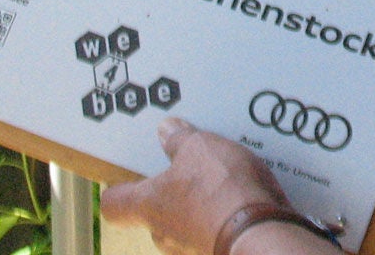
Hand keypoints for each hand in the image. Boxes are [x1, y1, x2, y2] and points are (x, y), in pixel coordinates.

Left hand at [97, 117, 288, 253]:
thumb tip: (169, 131)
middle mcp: (164, 231)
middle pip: (155, 209)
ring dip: (203, 199)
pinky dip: (227, 211)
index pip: (114, 204)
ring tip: (225, 172)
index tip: (126, 173)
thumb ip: (179, 139)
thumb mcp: (198, 147)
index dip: (118, 187)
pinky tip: (245, 191)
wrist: (260, 231)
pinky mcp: (218, 249)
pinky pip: (217, 226)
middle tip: (188, 161)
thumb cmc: (219, 192)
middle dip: (173, 187)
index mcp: (147, 205)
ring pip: (189, 218)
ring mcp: (191, 245)